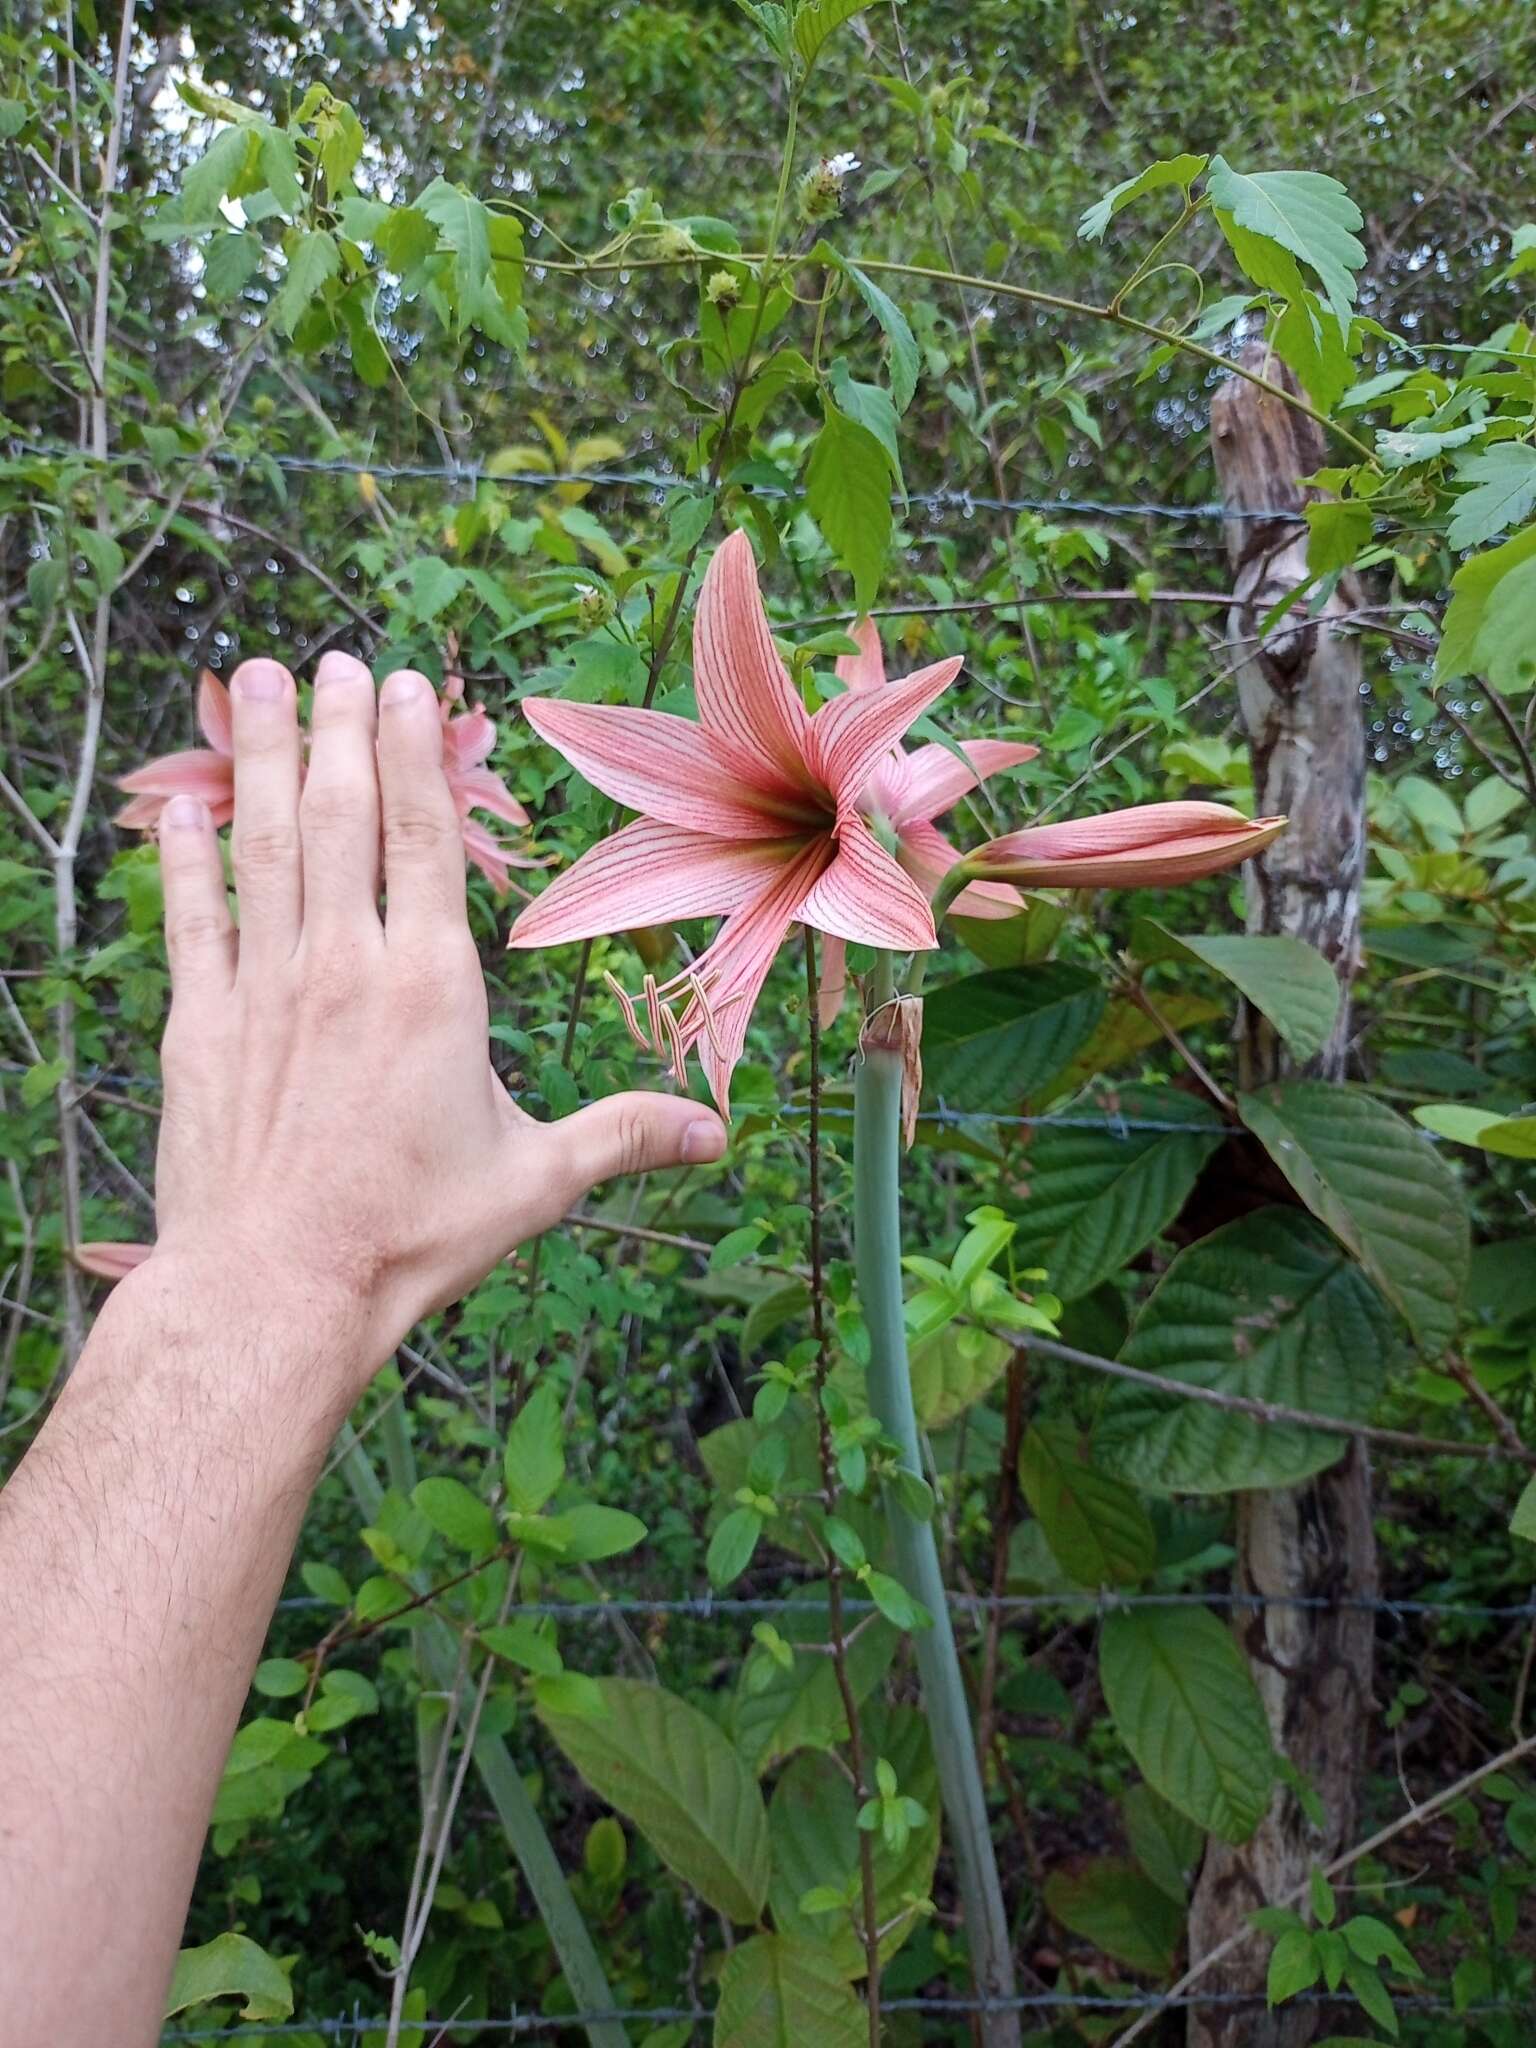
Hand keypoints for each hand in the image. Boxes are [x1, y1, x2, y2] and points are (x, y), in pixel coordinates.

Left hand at [138, 649, 725, 1395]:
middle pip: (343, 815)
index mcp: (432, 986)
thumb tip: (718, 1133)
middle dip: (340, 728)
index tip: (407, 685)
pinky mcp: (202, 1024)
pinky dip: (186, 856)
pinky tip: (181, 807)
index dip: (418, 751)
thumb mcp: (535, 1183)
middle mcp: (345, 965)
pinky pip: (193, 918)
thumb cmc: (410, 1237)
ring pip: (266, 845)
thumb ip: (624, 1136)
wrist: (277, 1288)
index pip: (425, 837)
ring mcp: (265, 987)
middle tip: (332, 659)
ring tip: (256, 681)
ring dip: (263, 758)